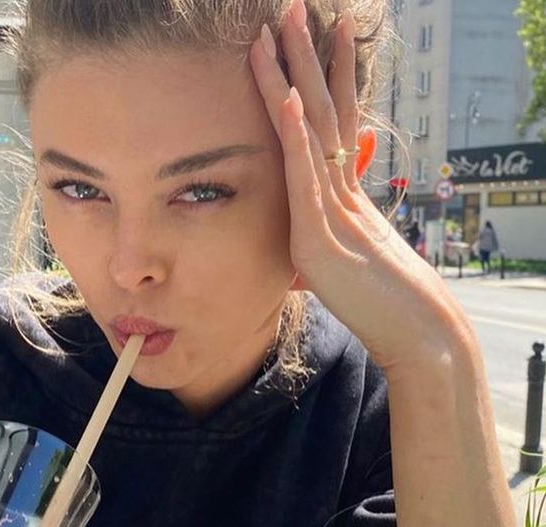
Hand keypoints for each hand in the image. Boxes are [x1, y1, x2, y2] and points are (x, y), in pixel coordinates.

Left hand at [248, 0, 470, 367]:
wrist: (418, 334)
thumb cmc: (383, 305)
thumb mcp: (344, 264)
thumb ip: (325, 242)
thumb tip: (312, 235)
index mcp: (346, 192)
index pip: (334, 120)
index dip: (329, 74)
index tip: (324, 33)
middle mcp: (341, 188)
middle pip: (322, 108)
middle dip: (308, 55)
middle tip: (296, 7)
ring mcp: (332, 206)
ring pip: (310, 128)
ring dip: (295, 74)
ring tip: (284, 26)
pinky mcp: (320, 233)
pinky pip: (306, 176)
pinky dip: (294, 136)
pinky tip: (285, 98)